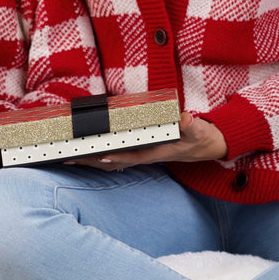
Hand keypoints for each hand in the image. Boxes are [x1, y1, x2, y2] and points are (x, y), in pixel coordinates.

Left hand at [72, 112, 227, 170]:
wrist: (209, 146)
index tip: (100, 155)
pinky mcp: (143, 150)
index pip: (134, 156)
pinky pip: (118, 155)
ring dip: (93, 160)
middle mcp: (147, 155)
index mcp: (158, 151)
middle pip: (116, 161)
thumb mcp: (199, 129)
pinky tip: (90, 153)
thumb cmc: (201, 138)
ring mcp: (144, 153)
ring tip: (71, 158)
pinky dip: (103, 155)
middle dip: (93, 161)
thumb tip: (183, 117)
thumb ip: (191, 124)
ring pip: (114, 160)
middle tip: (69, 159)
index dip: (117, 157)